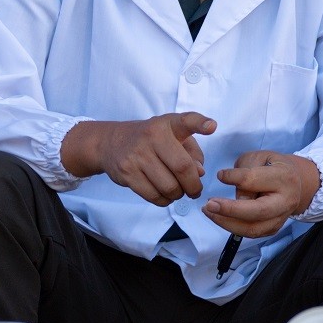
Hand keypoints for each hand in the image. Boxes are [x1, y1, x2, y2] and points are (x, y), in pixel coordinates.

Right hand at [61, 113, 215, 206]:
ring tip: (179, 192)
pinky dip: (164, 201)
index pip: (186, 121)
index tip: (211, 127)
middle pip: (182, 168)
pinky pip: (153, 195)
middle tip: (196, 190)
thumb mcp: (174, 136)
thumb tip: (200, 173)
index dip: (200, 123)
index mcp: (168, 124)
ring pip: (169, 186)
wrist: (111, 142)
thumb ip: (193, 152)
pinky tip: (166, 195)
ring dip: (179, 195)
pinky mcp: (126, 173)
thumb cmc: (152, 139)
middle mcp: (153, 137)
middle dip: (194, 185)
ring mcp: (137, 156)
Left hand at [204, 150, 321, 238]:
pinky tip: (219, 217)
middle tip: (209, 204)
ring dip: (227, 222)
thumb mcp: (259, 158)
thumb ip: (245, 171)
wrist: (295, 181)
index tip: (220, 175)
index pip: (255, 180)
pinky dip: (232, 227)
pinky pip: (250, 233)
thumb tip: (234, 195)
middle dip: (230, 210)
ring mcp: (281, 218)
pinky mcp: (273, 229)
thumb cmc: (272, 166)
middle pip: (258, 210)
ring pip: (253, 228)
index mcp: (285, 178)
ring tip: (208, 211)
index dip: (234, 178)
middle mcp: (286, 201)